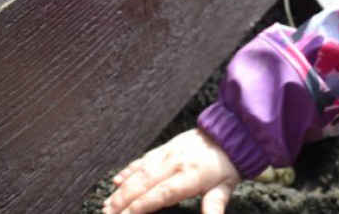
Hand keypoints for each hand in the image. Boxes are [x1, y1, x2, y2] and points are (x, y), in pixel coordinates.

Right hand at [103, 128, 240, 213]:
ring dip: (122, 188)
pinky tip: (118, 180)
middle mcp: (175, 163)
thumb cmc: (228, 164)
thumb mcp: (226, 187)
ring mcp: (169, 153)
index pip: (161, 194)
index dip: (141, 206)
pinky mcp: (166, 147)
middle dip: (123, 200)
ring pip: (140, 171)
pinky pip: (144, 159)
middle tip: (107, 213)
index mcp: (190, 176)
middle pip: (144, 183)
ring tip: (108, 203)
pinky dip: (129, 169)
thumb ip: (215, 205)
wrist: (231, 134)